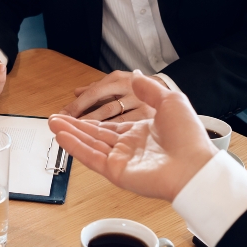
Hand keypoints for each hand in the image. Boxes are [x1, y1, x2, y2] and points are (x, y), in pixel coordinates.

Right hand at [48, 76, 217, 201]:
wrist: (195, 165)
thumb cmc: (188, 136)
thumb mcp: (171, 102)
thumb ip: (150, 90)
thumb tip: (137, 75)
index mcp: (139, 133)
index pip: (108, 126)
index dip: (90, 119)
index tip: (74, 112)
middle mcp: (127, 147)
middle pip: (94, 135)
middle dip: (73, 126)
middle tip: (54, 118)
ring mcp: (120, 160)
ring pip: (89, 145)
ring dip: (70, 134)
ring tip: (51, 123)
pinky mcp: (116, 172)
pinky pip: (92, 158)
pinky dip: (75, 147)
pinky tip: (61, 136)